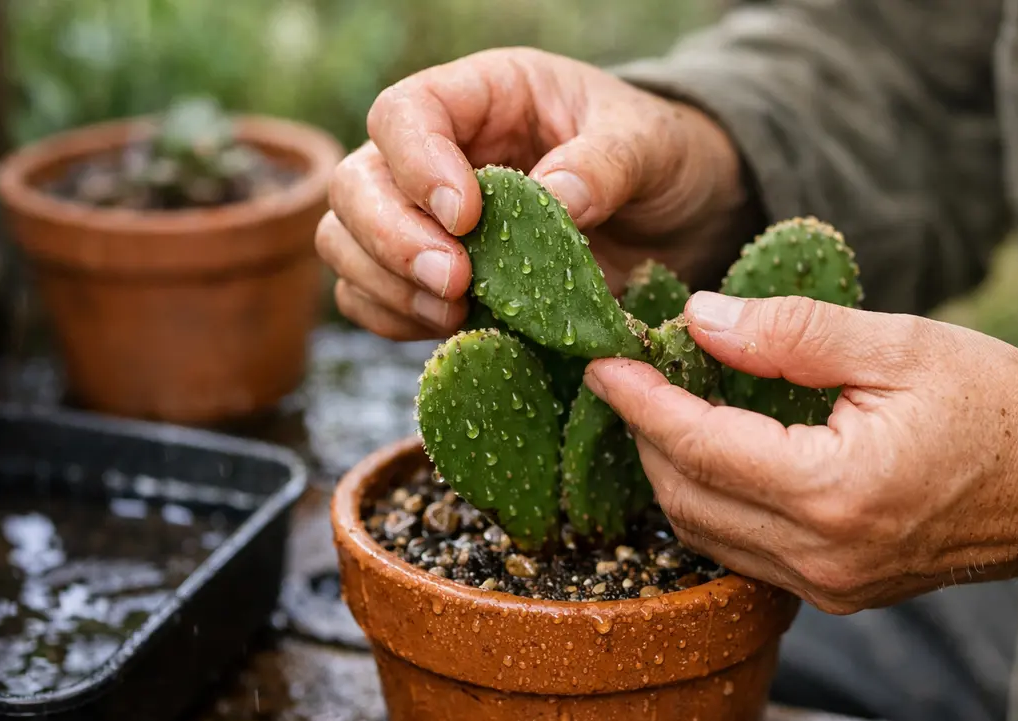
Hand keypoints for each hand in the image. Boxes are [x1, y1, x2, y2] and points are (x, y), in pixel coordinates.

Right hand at [316, 46, 756, 341]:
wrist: (670, 215)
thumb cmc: (657, 156)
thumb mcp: (649, 145)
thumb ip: (604, 165)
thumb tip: (555, 202)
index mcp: (483, 96)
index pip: (405, 113)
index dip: (417, 165)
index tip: (467, 216)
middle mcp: (437, 154)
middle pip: (356, 184)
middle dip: (391, 238)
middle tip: (457, 282)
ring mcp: (425, 219)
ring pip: (346, 243)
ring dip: (388, 286)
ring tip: (458, 310)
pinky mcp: (434, 278)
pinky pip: (372, 298)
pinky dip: (395, 319)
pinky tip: (452, 327)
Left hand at [583, 292, 1017, 613]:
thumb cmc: (1001, 408)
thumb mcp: (900, 346)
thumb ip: (791, 333)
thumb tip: (699, 318)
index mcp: (837, 491)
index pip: (700, 445)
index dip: (641, 400)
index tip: (602, 361)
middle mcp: (822, 555)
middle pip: (687, 496)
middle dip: (645, 433)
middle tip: (631, 373)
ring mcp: (828, 584)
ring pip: (705, 531)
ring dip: (672, 468)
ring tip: (662, 406)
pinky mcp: (836, 591)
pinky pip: (741, 549)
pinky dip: (711, 499)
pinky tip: (711, 452)